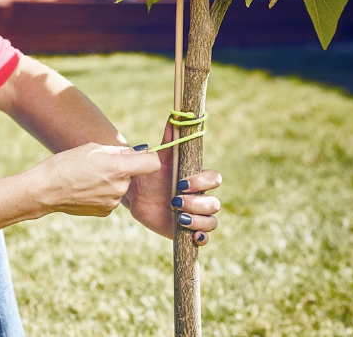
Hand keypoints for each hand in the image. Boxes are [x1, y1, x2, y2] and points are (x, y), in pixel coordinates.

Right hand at [29, 142, 160, 216]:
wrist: (46, 190)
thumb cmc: (68, 163)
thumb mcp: (94, 149)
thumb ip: (120, 151)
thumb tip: (139, 152)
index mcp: (119, 168)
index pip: (153, 163)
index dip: (148, 158)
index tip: (141, 156)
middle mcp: (120, 187)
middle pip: (134, 175)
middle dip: (123, 169)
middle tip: (101, 165)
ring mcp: (113, 202)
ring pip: (122, 186)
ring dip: (112, 181)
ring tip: (90, 178)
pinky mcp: (105, 212)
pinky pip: (112, 197)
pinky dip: (104, 193)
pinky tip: (87, 189)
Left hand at [125, 121, 221, 245]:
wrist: (137, 195)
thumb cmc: (150, 174)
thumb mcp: (158, 157)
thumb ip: (169, 138)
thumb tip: (175, 115)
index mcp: (197, 178)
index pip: (214, 179)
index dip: (202, 182)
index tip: (181, 183)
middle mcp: (201, 197)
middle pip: (215, 203)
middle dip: (197, 203)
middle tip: (175, 201)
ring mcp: (196, 215)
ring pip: (212, 221)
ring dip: (199, 220)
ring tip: (179, 217)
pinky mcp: (188, 230)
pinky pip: (205, 238)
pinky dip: (202, 238)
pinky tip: (191, 235)